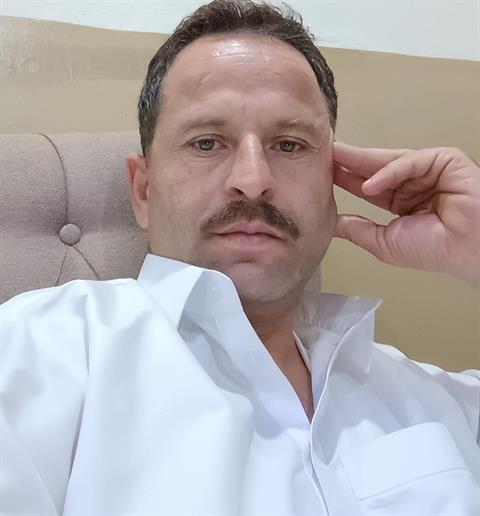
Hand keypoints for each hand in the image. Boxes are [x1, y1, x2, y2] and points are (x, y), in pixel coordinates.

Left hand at [333, 142, 479, 287]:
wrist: (467, 248)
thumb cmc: (432, 249)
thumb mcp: (382, 242)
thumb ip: (358, 230)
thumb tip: (332, 224)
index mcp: (401, 202)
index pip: (368, 187)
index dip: (346, 180)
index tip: (322, 174)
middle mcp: (413, 184)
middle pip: (375, 170)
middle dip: (348, 163)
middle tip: (323, 155)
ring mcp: (427, 171)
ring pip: (389, 163)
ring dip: (361, 160)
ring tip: (334, 156)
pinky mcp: (442, 160)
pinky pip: (409, 163)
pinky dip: (388, 173)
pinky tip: (369, 184)